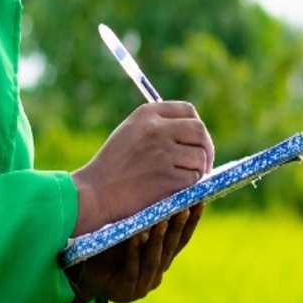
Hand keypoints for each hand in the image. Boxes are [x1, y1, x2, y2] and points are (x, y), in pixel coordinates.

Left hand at [68, 203, 202, 302]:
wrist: (81, 277)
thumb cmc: (106, 251)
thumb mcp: (129, 233)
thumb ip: (145, 221)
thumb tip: (161, 187)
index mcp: (160, 261)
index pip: (181, 240)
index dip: (192, 222)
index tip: (200, 201)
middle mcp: (156, 274)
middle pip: (171, 248)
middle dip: (178, 226)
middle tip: (185, 206)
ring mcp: (142, 285)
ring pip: (154, 258)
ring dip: (159, 238)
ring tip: (162, 219)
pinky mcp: (124, 290)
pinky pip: (132, 267)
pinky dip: (134, 251)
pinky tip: (136, 236)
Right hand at [70, 102, 213, 237]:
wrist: (95, 193)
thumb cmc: (113, 165)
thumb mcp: (130, 132)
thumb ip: (159, 125)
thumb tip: (195, 131)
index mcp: (147, 114)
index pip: (188, 110)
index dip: (197, 126)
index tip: (197, 141)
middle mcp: (156, 129)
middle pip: (199, 131)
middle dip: (207, 148)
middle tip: (204, 163)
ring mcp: (162, 153)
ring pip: (199, 157)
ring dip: (197, 170)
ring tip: (182, 178)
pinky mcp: (167, 177)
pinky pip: (193, 178)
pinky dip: (189, 186)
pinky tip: (174, 188)